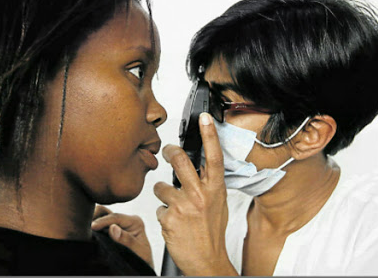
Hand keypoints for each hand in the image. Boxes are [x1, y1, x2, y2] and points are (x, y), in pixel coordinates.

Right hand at [91, 205, 153, 268]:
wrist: (140, 267)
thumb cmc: (142, 260)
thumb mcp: (138, 250)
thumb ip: (126, 240)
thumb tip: (112, 228)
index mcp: (134, 221)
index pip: (115, 217)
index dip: (102, 221)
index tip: (92, 227)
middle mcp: (124, 221)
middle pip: (105, 212)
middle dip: (95, 217)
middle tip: (86, 227)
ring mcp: (115, 225)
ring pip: (98, 217)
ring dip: (92, 222)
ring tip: (86, 232)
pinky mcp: (107, 231)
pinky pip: (96, 227)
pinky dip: (90, 229)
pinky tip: (87, 235)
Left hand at [154, 112, 237, 275]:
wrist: (207, 261)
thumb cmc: (212, 233)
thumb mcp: (218, 204)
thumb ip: (208, 185)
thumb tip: (199, 169)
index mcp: (215, 189)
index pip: (214, 156)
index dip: (209, 134)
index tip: (204, 118)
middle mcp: (201, 195)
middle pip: (181, 161)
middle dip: (169, 151)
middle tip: (166, 150)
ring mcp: (184, 206)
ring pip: (161, 186)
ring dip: (162, 195)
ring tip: (174, 207)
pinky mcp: (169, 218)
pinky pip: (158, 208)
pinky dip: (163, 214)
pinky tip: (173, 223)